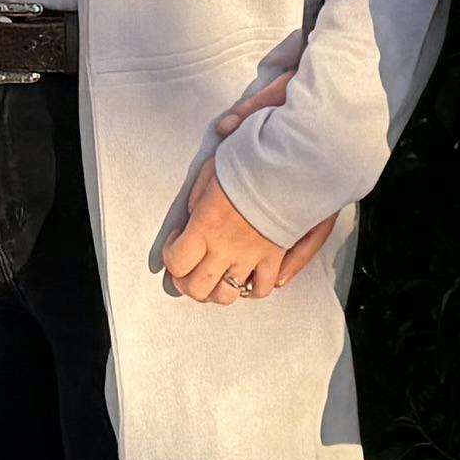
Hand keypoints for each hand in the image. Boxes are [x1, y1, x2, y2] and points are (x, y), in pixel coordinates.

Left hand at [161, 164, 305, 303]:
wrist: (290, 167)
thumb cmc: (249, 163)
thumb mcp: (211, 170)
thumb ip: (197, 196)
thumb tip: (192, 213)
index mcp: (205, 225)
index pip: (176, 261)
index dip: (170, 254)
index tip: (177, 238)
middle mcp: (224, 248)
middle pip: (196, 288)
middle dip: (186, 283)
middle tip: (188, 268)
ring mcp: (249, 257)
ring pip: (225, 296)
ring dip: (215, 291)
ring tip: (215, 277)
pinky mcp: (273, 259)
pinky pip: (261, 289)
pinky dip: (252, 288)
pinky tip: (247, 276)